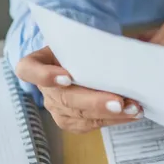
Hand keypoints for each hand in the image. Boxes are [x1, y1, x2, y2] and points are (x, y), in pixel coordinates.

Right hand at [15, 46, 142, 133]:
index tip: (67, 77)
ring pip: (79, 116)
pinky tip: (130, 114)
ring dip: (109, 114)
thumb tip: (134, 41)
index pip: (29, 69)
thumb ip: (96, 41)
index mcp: (38, 62)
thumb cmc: (80, 48)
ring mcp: (55, 107)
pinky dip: (113, 120)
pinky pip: (89, 124)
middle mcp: (44, 88)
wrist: (78, 61)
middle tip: (119, 102)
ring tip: (133, 108)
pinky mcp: (68, 121)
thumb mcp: (81, 39)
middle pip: (65, 98)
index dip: (45, 75)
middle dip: (95, 102)